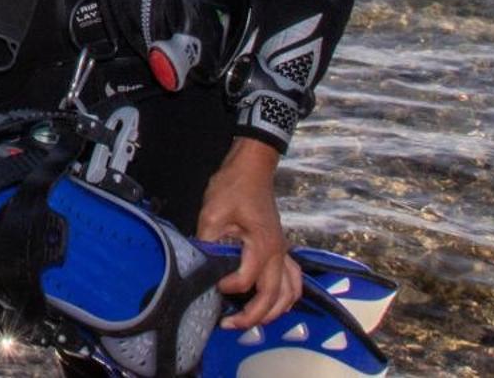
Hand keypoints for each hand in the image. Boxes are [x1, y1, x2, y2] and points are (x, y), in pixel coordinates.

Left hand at [197, 139, 300, 330]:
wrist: (252, 167)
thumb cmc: (233, 186)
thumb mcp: (213, 212)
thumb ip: (209, 242)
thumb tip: (200, 265)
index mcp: (262, 246)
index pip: (246, 280)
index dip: (227, 287)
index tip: (210, 285)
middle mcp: (278, 253)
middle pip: (273, 297)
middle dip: (252, 317)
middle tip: (228, 325)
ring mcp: (282, 252)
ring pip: (289, 294)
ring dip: (273, 312)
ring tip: (250, 322)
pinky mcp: (280, 249)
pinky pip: (292, 280)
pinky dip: (285, 297)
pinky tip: (271, 304)